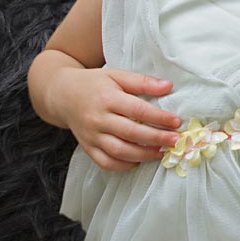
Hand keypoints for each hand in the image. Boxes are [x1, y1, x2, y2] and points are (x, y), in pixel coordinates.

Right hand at [52, 67, 181, 170]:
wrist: (62, 95)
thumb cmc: (95, 84)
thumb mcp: (117, 75)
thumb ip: (142, 81)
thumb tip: (168, 86)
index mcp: (107, 99)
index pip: (137, 110)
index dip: (159, 118)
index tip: (177, 122)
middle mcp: (97, 119)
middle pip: (130, 133)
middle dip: (156, 139)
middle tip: (175, 140)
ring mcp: (91, 136)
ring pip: (119, 151)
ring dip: (143, 155)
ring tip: (162, 152)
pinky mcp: (87, 148)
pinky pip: (105, 162)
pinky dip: (123, 165)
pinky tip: (139, 161)